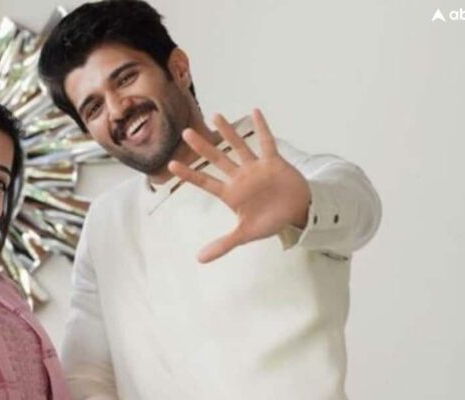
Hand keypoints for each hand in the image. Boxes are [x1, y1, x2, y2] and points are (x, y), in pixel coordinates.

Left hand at [168, 109, 310, 262]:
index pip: (206, 182)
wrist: (297, 213)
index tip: (171, 165)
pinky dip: (262, 128)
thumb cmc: (270, 221)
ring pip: (238, 147)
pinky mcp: (274, 162)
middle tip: (185, 133)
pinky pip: (267, 142)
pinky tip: (254, 111)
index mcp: (231, 194)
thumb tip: (199, 259)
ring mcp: (256, 168)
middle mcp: (240, 177)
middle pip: (217, 159)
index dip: (189, 174)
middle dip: (202, 147)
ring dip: (227, 132)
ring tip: (215, 116)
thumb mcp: (246, 235)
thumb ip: (223, 244)